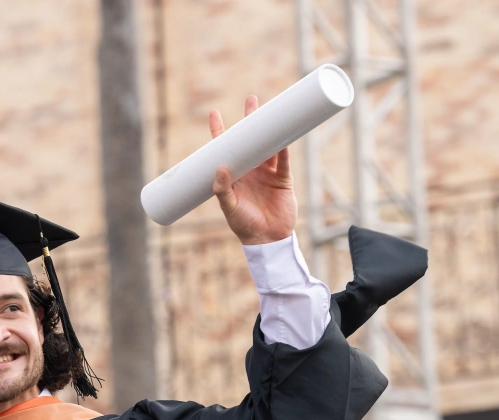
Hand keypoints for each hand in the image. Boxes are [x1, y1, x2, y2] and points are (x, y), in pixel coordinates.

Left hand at [209, 95, 296, 244]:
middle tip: (251, 100)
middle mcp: (250, 171)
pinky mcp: (283, 179)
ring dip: (268, 127)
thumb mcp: (229, 208)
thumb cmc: (244, 225)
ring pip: (268, 144)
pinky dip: (284, 146)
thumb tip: (219, 167)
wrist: (267, 239)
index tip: (214, 113)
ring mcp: (267, 173)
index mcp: (234, 176)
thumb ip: (222, 190)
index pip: (224, 148)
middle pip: (249, 140)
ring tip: (267, 109)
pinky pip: (284, 158)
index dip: (220, 131)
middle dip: (250, 120)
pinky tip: (284, 133)